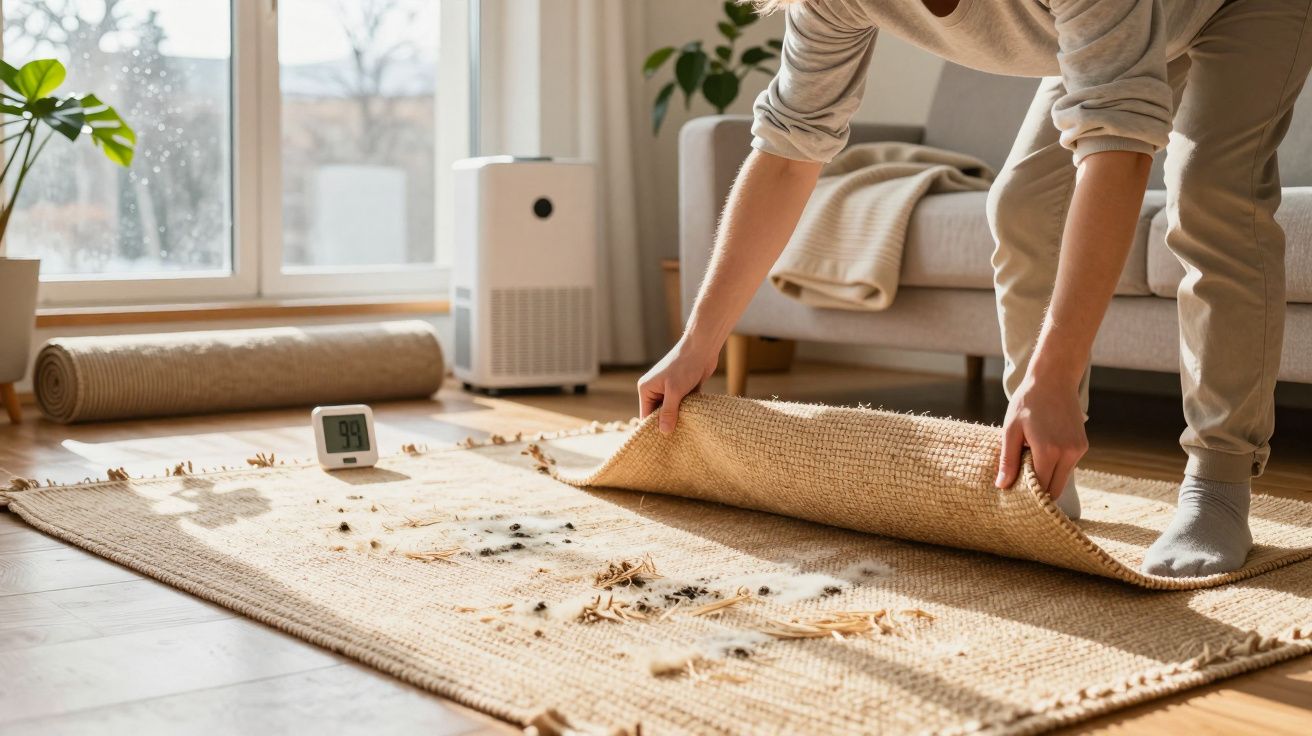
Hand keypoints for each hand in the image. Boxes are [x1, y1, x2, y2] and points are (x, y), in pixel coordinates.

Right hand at [637, 337, 718, 432]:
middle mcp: (655, 390)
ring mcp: (669, 389)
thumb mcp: (675, 391)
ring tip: (686, 434)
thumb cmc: (685, 366)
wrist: (702, 348)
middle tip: (677, 441)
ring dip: (679, 418)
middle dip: (668, 424)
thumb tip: (664, 432)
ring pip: (672, 411)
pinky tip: (694, 422)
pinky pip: (682, 406)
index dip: (654, 429)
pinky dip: (687, 412)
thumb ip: (669, 412)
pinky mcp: (682, 389)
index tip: (663, 444)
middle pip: (659, 414)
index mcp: (647, 389)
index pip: (646, 415)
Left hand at [995, 374, 1086, 496]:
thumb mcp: (1011, 430)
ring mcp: (1078, 450)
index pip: (1040, 488)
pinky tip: (1041, 454)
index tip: (1013, 496)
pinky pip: (1067, 467)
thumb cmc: (1028, 402)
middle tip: (1019, 487)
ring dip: (1047, 479)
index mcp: (1048, 451)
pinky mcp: (1083, 446)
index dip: (1026, 495)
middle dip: (1038, 492)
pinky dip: (1055, 468)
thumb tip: (1002, 486)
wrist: (1055, 379)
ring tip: (1028, 465)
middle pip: (1054, 490)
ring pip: (1062, 479)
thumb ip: (1008, 460)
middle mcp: (1068, 454)